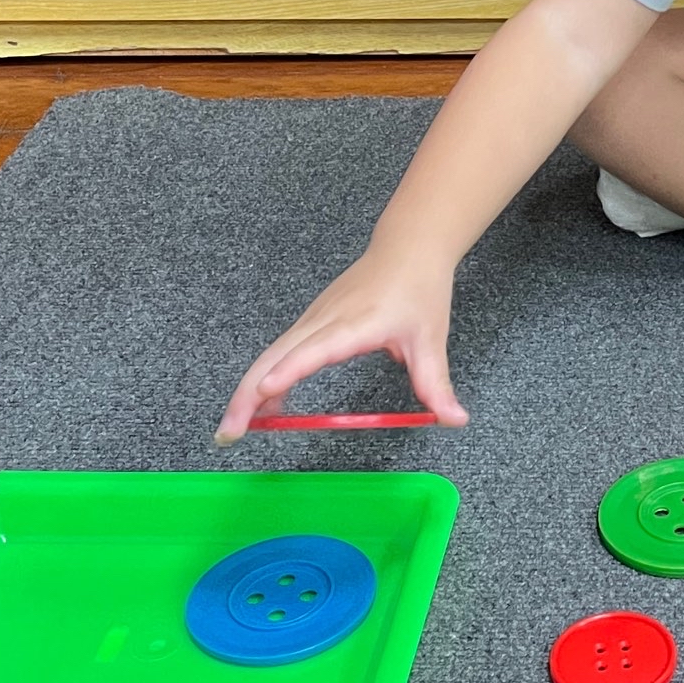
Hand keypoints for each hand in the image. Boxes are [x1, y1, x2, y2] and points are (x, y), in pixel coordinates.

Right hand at [215, 247, 465, 441]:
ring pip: (271, 354)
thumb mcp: (431, 339)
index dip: (289, 371)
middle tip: (228, 435)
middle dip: (247, 395)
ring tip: (234, 430)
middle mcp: (325, 319)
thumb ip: (436, 383)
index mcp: (355, 323)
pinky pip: (281, 351)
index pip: (315, 349)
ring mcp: (313, 318)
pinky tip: (265, 404)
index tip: (264, 392)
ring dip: (249, 390)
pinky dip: (265, 377)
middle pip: (275, 356)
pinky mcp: (311, 320)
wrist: (408, 247)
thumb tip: (454, 420)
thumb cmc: (419, 289)